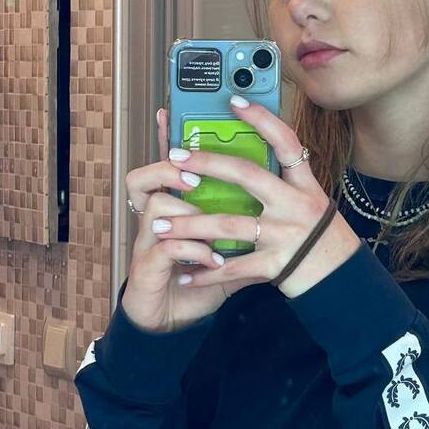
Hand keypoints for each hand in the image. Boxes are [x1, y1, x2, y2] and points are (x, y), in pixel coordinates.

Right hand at [122, 107, 233, 332]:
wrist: (170, 318)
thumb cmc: (200, 274)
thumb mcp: (229, 244)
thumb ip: (247, 220)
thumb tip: (281, 191)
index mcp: (178, 203)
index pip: (172, 162)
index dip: (171, 136)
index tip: (177, 110)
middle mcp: (159, 215)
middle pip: (154, 174)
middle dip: (175, 168)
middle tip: (197, 172)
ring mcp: (150, 241)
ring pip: (158, 208)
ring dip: (187, 214)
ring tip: (205, 217)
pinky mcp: (147, 268)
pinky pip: (166, 249)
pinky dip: (192, 252)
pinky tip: (210, 259)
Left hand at [152, 96, 360, 302]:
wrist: (342, 279)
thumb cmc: (322, 239)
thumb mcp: (311, 203)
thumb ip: (284, 185)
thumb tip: (244, 167)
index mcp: (305, 186)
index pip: (286, 143)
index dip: (262, 119)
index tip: (234, 101)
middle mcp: (296, 205)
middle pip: (247, 175)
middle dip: (208, 163)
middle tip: (175, 158)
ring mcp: (286, 234)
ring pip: (229, 225)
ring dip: (191, 227)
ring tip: (161, 228)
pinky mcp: (277, 264)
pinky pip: (234, 268)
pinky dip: (207, 273)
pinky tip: (185, 274)